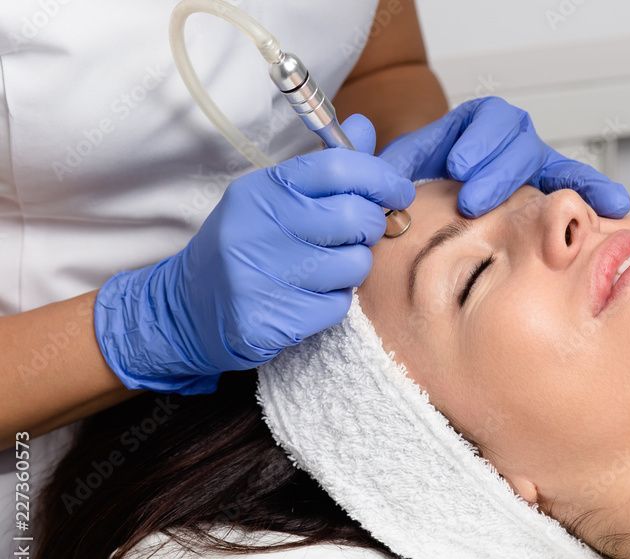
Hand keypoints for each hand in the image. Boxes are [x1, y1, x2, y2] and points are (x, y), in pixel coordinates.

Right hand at [93, 115, 413, 393]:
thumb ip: (324, 167)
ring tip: (326, 268)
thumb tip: (364, 127)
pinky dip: (334, 303)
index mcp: (263, 189)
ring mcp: (261, 275)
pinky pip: (337, 306)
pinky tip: (309, 297)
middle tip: (360, 234)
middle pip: (354, 218)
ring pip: (353, 265)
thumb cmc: (248, 244)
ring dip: (352, 268)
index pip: (337, 168)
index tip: (398, 191)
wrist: (189, 307)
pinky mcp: (269, 318)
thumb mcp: (274, 197)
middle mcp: (259, 227)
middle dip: (371, 227)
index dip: (380, 178)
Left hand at [379, 96, 629, 218]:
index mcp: (478, 123)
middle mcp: (512, 138)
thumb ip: (391, 168)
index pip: (486, 118)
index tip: (457, 166)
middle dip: (497, 173)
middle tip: (474, 202)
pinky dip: (597, 193)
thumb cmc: (425, 179)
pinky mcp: (554, 188)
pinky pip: (579, 186)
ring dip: (562, 185)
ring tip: (568, 206)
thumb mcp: (405, 166)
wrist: (442, 196)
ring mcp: (537, 162)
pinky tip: (617, 207)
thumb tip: (382, 183)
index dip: (475, 142)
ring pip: (554, 165)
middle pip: (518, 142)